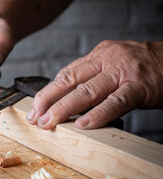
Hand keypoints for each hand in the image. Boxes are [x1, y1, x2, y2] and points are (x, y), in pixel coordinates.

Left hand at [26, 40, 162, 129]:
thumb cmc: (143, 67)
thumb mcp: (114, 64)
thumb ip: (92, 77)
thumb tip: (67, 96)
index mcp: (98, 55)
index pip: (66, 74)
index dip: (48, 92)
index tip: (35, 107)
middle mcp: (107, 60)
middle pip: (69, 80)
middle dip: (48, 99)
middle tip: (35, 116)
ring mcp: (122, 72)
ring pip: (87, 90)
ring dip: (64, 108)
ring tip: (49, 122)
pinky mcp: (139, 86)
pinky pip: (115, 102)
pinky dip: (98, 114)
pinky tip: (83, 124)